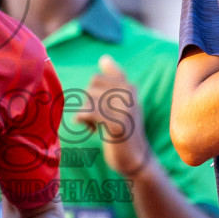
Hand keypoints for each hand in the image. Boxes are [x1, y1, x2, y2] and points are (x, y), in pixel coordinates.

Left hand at [76, 55, 153, 175]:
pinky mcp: (118, 125)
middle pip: (90, 89)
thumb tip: (104, 58)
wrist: (135, 159)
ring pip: (88, 101)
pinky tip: (90, 130)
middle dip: (88, 104)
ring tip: (94, 126)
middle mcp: (130, 95)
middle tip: (95, 120)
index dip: (92, 94)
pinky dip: (84, 121)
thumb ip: (115, 80)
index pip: (96, 79)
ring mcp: (125, 109)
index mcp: (130, 87)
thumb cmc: (124, 129)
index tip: (100, 108)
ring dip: (86, 115)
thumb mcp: (122, 102)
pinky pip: (89, 113)